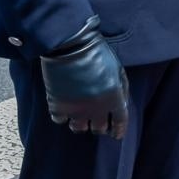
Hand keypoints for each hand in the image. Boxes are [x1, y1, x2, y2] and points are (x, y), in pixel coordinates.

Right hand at [41, 17, 128, 138]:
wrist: (70, 45)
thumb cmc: (97, 53)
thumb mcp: (118, 70)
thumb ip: (121, 90)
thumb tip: (119, 106)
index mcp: (114, 98)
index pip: (120, 123)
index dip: (118, 131)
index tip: (115, 134)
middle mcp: (96, 108)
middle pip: (98, 129)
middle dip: (99, 125)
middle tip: (96, 119)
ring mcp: (75, 109)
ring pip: (79, 129)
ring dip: (81, 123)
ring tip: (79, 114)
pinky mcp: (57, 106)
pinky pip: (60, 120)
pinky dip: (63, 116)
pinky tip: (65, 107)